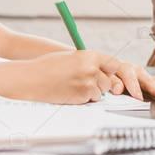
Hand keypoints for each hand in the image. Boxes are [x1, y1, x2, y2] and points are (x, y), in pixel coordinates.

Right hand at [13, 50, 154, 103]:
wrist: (30, 78)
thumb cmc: (47, 68)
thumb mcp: (71, 58)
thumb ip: (89, 63)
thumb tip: (107, 73)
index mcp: (89, 55)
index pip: (115, 64)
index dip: (118, 74)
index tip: (124, 83)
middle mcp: (91, 67)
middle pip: (111, 81)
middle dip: (105, 85)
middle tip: (90, 84)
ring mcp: (87, 82)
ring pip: (102, 92)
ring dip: (92, 92)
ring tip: (73, 86)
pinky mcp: (82, 95)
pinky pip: (91, 100)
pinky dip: (84, 99)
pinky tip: (69, 93)